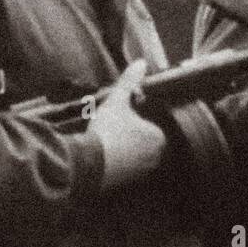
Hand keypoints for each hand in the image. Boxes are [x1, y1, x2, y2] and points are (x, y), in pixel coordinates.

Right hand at [87, 59, 166, 190]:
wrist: (88, 164)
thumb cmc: (107, 131)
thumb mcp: (117, 101)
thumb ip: (129, 82)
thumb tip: (141, 62)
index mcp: (159, 137)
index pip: (151, 124)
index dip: (135, 119)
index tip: (121, 117)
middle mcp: (156, 157)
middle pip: (143, 140)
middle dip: (129, 135)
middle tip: (111, 129)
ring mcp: (142, 172)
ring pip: (134, 155)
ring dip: (123, 150)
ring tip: (105, 142)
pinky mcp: (127, 183)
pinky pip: (125, 169)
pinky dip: (116, 163)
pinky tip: (103, 156)